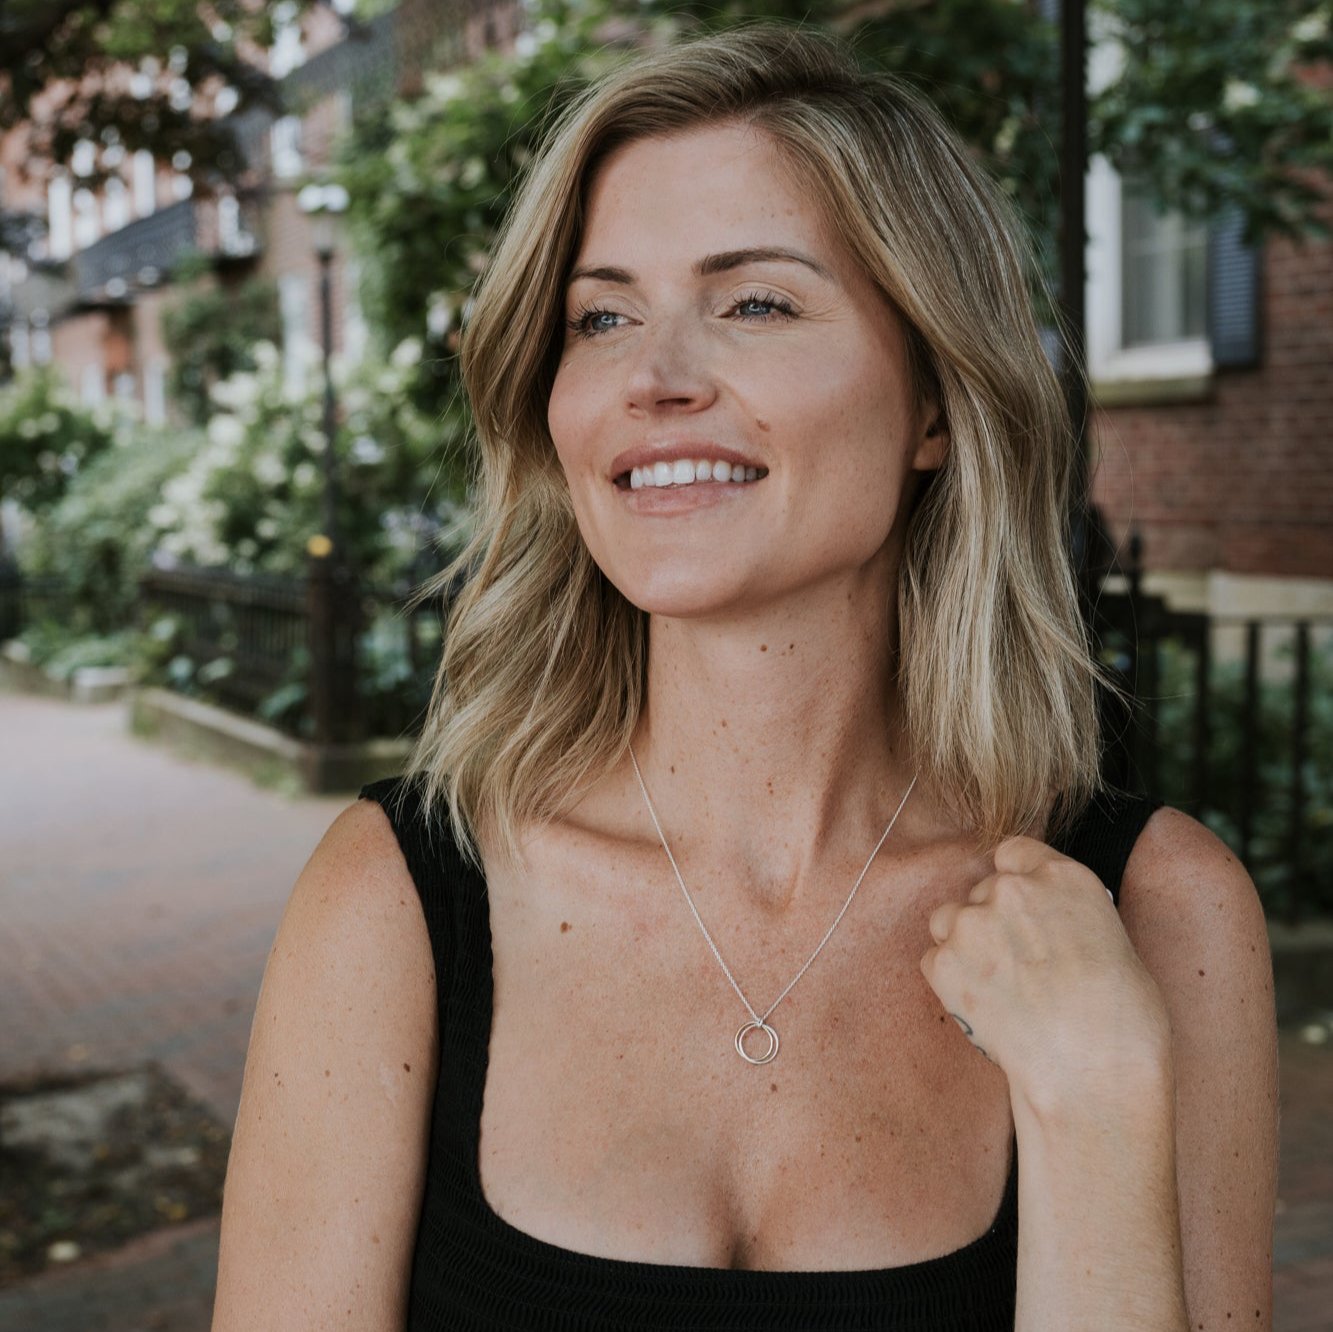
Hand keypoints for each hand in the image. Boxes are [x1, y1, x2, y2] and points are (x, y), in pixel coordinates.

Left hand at [919, 834, 1171, 1114]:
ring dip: (964, 943)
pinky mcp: (945, 962)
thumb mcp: (1111, 940)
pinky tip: (983, 1006)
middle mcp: (1011, 889)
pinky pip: (935, 958)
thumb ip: (1065, 915)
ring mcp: (973, 923)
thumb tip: (1046, 922)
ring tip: (997, 985)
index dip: (1015, 880)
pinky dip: (950, 978)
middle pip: (982, 889)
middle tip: (1015, 964)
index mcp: (1062, 875)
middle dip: (993, 919)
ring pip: (949, 918)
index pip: (1014, 852)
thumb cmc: (1121, 1019)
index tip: (1020, 908)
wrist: (1092, 1070)